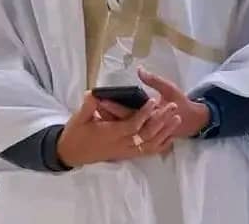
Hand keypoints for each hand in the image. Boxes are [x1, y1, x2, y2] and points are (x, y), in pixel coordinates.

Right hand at [56, 92, 178, 167]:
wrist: (71, 154)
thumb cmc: (74, 134)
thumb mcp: (78, 119)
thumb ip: (88, 106)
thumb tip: (94, 93)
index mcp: (110, 134)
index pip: (132, 124)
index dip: (144, 113)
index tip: (154, 101)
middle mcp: (121, 144)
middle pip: (146, 134)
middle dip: (160, 120)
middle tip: (172, 107)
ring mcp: (125, 151)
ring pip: (150, 144)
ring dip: (164, 132)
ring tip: (177, 119)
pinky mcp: (126, 154)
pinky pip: (146, 152)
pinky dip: (160, 146)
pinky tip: (170, 138)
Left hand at [98, 67, 209, 138]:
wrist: (191, 120)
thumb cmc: (181, 103)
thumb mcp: (170, 88)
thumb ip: (154, 81)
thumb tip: (139, 70)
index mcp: (151, 116)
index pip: (128, 113)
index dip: (113, 106)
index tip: (100, 98)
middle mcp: (145, 128)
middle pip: (121, 123)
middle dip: (106, 115)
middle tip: (92, 106)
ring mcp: (144, 136)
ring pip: (122, 132)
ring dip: (110, 123)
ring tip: (95, 114)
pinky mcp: (144, 139)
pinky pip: (127, 136)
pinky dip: (117, 130)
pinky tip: (106, 123)